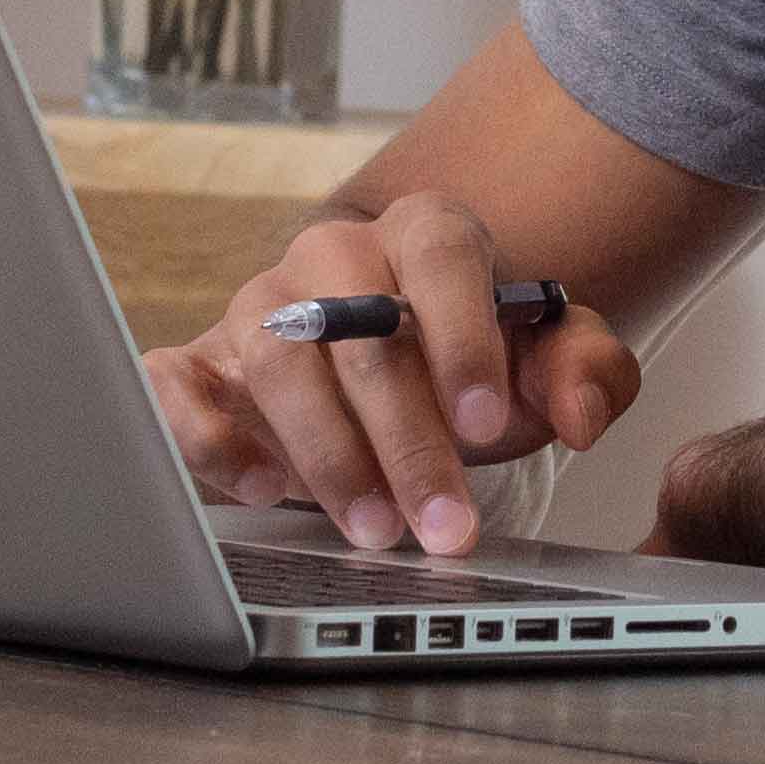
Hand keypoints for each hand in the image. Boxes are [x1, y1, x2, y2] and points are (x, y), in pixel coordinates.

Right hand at [141, 189, 642, 556]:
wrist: (387, 373)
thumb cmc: (467, 368)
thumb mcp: (545, 365)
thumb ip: (586, 371)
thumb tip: (582, 415)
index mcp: (424, 234)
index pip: (441, 256)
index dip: (463, 338)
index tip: (485, 422)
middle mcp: (333, 257)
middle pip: (360, 329)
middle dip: (406, 438)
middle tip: (442, 524)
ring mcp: (259, 305)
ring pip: (277, 358)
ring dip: (326, 454)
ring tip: (373, 529)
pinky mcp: (201, 360)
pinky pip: (177, 382)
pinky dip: (207, 435)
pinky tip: (259, 488)